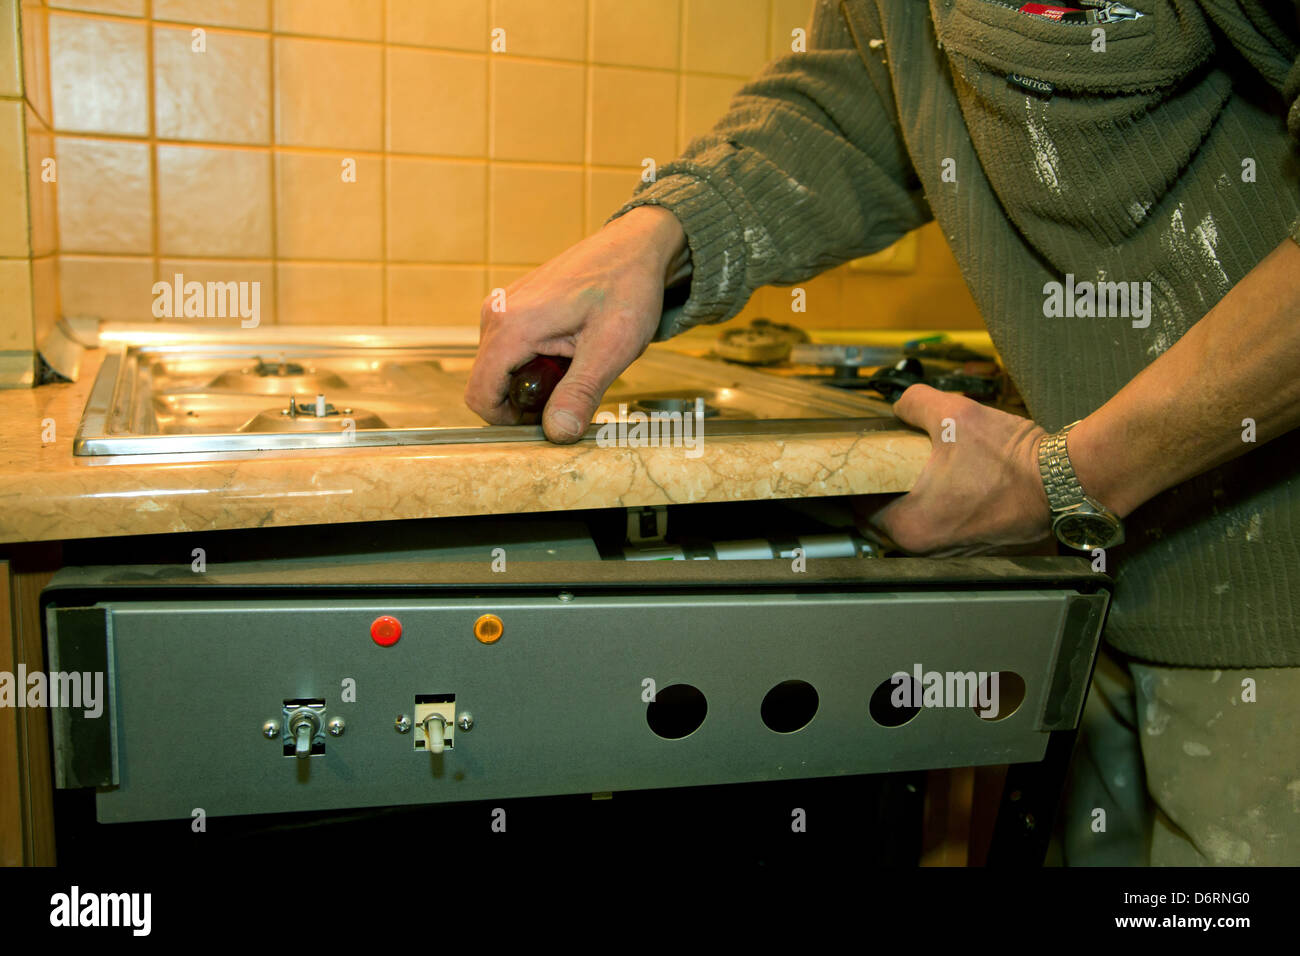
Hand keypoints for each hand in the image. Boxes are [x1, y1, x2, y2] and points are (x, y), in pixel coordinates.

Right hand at [464, 205, 687, 442]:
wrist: (635, 247)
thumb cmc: (627, 288)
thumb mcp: (610, 348)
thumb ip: (580, 393)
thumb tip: (557, 433)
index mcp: (512, 326)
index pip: (480, 396)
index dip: (508, 421)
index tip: (548, 421)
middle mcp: (496, 314)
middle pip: (490, 385)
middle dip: (527, 401)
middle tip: (574, 390)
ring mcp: (502, 308)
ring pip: (501, 369)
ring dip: (534, 382)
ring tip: (576, 364)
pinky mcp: (513, 306)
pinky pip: (511, 350)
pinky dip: (537, 362)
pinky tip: (570, 349)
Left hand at [866, 385, 1052, 555]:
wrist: (1064, 480)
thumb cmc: (1011, 458)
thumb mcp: (953, 413)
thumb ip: (913, 404)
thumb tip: (900, 405)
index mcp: (909, 526)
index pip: (860, 510)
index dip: (856, 483)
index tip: (860, 465)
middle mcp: (926, 549)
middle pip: (882, 524)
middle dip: (879, 496)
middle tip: (883, 467)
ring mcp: (951, 554)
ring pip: (913, 529)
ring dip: (910, 506)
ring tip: (916, 475)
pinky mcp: (975, 550)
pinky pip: (941, 532)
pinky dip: (938, 513)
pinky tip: (948, 488)